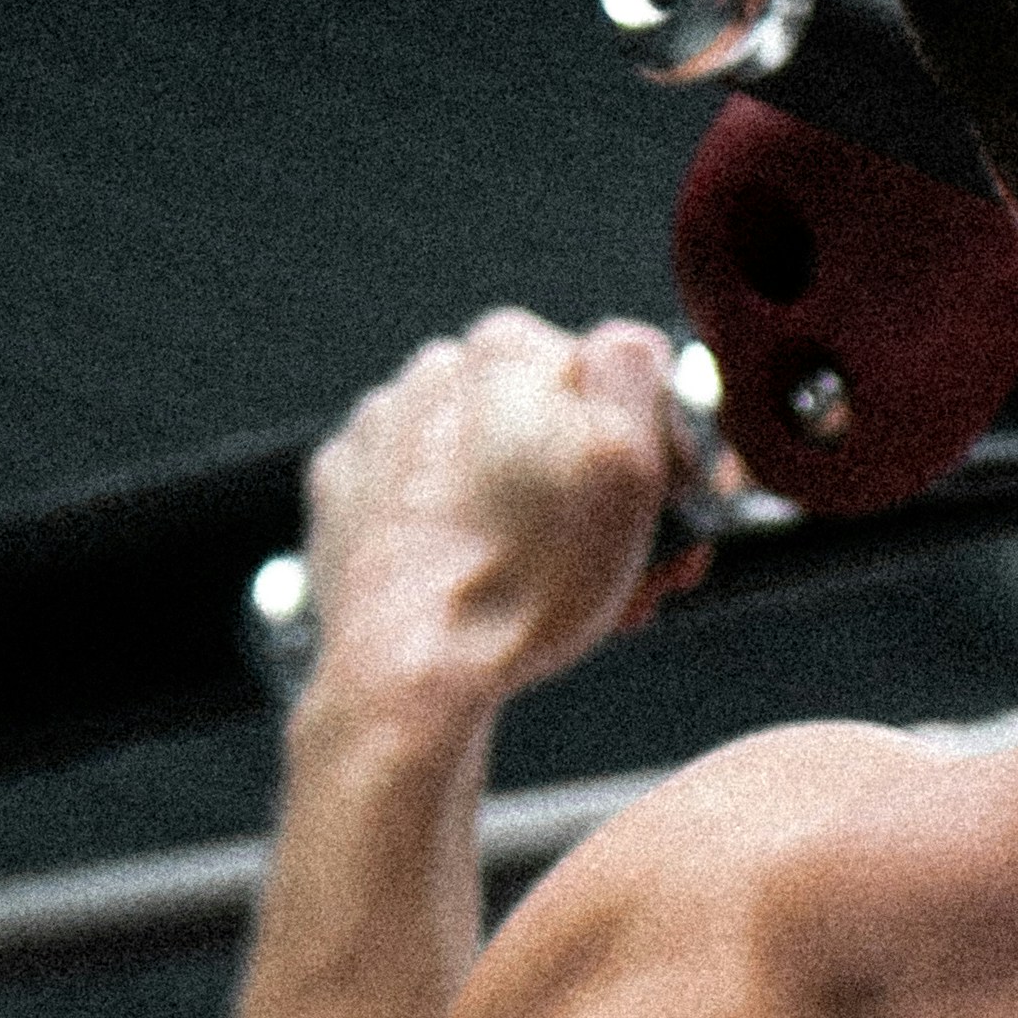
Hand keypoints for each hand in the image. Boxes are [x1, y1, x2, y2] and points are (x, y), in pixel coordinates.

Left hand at [295, 310, 692, 740]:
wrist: (407, 671)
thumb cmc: (521, 582)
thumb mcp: (626, 463)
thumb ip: (638, 369)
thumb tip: (630, 347)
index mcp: (507, 350)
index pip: (616, 380)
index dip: (659, 454)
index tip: (670, 515)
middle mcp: (433, 374)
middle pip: (548, 424)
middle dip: (596, 492)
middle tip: (630, 567)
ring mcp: (380, 434)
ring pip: (489, 464)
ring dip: (534, 516)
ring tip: (559, 590)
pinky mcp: (347, 494)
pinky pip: (427, 502)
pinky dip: (463, 535)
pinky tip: (487, 582)